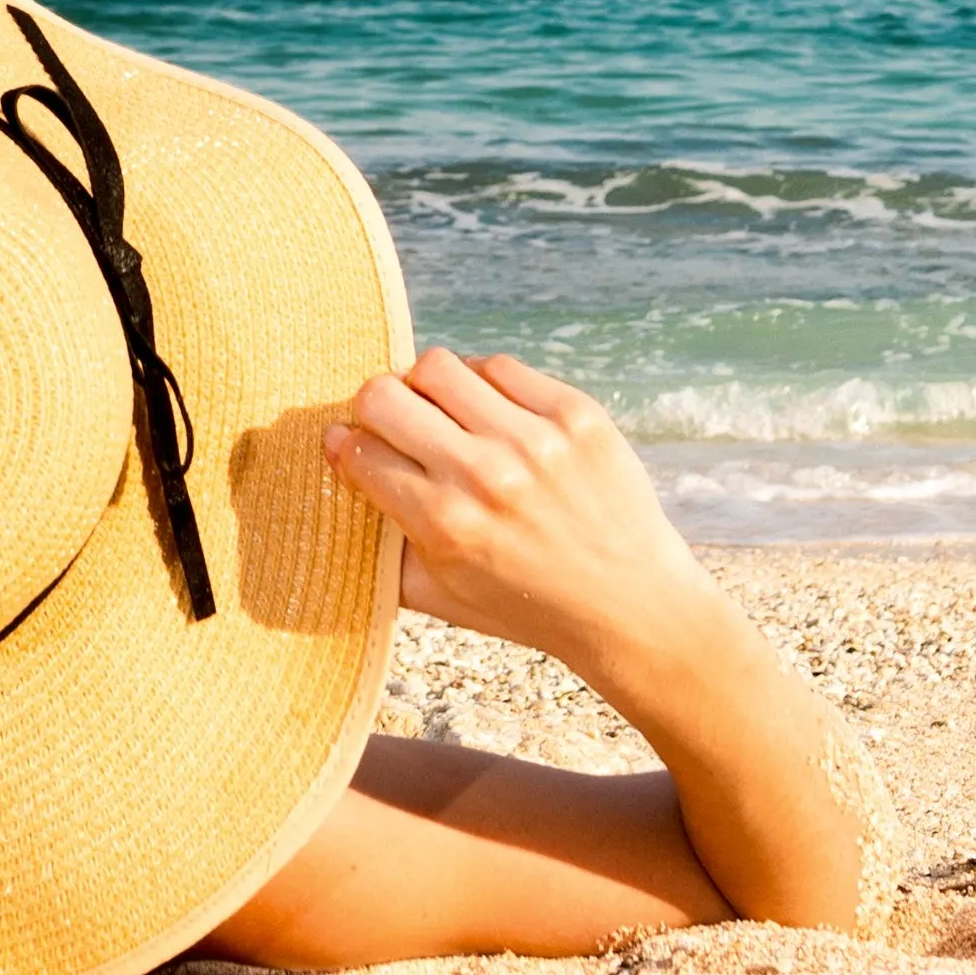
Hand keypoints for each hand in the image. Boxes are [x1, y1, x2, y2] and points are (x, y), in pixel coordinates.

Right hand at [323, 347, 709, 684]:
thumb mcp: (442, 598)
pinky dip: (484, 383)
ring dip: (426, 387)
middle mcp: (484, 475)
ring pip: (438, 366)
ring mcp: (533, 439)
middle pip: (383, 395)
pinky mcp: (575, 413)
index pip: (359, 452)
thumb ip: (381, 546)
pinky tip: (491, 412)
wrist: (634, 608)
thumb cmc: (531, 607)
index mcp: (444, 525)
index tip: (348, 447)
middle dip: (373, 408)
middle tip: (390, 424)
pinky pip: (500, 367)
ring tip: (442, 411)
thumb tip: (341, 472)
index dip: (345, 446)